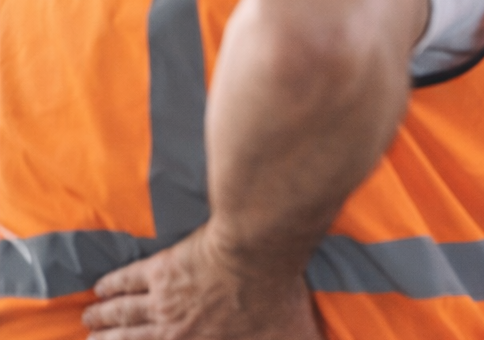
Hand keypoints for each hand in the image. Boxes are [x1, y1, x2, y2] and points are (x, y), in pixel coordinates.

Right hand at [81, 226, 322, 339]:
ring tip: (91, 319)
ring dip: (104, 318)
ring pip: (124, 312)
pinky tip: (101, 286)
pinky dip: (111, 285)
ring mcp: (164, 299)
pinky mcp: (161, 269)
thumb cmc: (277, 296)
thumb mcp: (291, 333)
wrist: (260, 253)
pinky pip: (127, 280)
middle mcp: (175, 328)